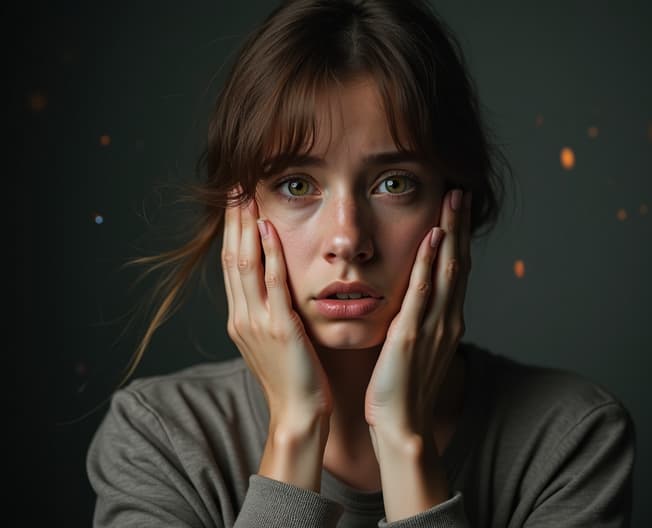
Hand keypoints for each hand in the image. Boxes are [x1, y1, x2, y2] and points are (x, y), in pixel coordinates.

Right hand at [222, 190, 333, 425]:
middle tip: (233, 187)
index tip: (235, 202)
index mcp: (240, 319)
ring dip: (245, 227)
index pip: (232, 266)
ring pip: (245, 265)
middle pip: (232, 259)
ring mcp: (256, 322)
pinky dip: (269, 253)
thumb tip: (271, 284)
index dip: (232, 232)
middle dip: (232, 221)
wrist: (297, 413)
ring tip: (246, 195)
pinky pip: (272, 283)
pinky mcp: (278, 328)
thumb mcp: (273, 341)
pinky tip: (269, 228)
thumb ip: (268, 311)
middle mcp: (241, 317)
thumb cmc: (292, 377)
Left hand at [364, 188, 471, 439]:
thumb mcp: (417, 348)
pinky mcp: (412, 336)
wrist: (403, 426)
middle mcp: (447, 319)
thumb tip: (417, 299)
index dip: (458, 238)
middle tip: (460, 191)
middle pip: (457, 262)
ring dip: (450, 232)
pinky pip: (422, 293)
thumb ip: (421, 321)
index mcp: (447, 321)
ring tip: (452, 200)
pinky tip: (431, 238)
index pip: (454, 270)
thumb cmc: (405, 389)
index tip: (456, 209)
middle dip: (460, 226)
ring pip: (446, 270)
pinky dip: (428, 263)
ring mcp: (434, 326)